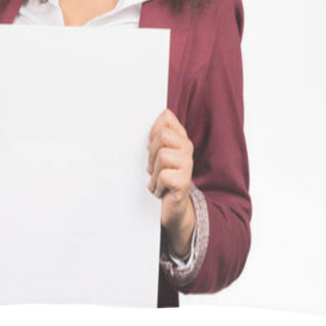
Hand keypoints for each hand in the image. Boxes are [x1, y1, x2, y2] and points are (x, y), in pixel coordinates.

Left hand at [147, 108, 195, 255]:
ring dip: (153, 172)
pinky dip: (157, 185)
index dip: (154, 128)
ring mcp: (187, 164)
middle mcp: (187, 148)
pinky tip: (160, 190)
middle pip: (162, 136)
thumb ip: (154, 138)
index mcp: (179, 138)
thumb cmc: (161, 179)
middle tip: (151, 167)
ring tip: (156, 180)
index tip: (149, 144)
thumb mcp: (156, 156)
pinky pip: (164, 175)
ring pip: (162, 155)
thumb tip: (138, 122)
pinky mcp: (184, 181)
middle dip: (151, 152)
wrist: (171, 209)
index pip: (167, 117)